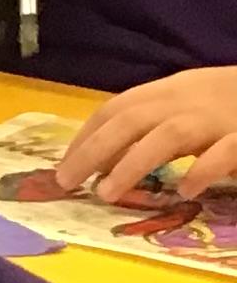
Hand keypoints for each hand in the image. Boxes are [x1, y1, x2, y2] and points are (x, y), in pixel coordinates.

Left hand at [54, 66, 236, 204]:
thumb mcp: (190, 103)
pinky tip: (185, 190)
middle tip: (66, 184)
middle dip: (93, 151)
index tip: (63, 167)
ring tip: (108, 193)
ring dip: (133, 164)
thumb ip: (152, 123)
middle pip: (132, 119)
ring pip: (169, 134)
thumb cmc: (235, 101)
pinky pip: (226, 150)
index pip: (118, 107)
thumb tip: (100, 159)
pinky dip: (204, 169)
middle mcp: (191, 98)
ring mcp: (221, 116)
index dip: (86, 136)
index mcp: (174, 89)